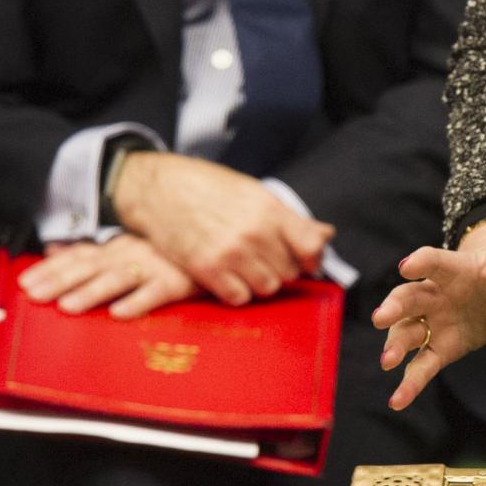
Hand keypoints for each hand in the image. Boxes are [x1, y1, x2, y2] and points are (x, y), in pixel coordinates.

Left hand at [21, 234, 199, 319]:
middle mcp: (131, 253)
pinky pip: (156, 292)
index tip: (24, 283)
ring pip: (118, 278)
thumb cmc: (168, 253)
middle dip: (60, 281)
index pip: (77, 256)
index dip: (50, 269)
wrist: (219, 246)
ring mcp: (154, 266)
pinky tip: (120, 313)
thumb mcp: (127, 246)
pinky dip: (137, 301)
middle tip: (35, 297)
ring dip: (92, 291)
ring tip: (68, 306)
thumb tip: (53, 250)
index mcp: (117, 247)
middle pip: (90, 267)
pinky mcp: (179, 281)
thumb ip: (90, 252)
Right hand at [108, 151, 333, 304]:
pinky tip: (229, 276)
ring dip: (260, 282)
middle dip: (282, 268)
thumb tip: (326, 234)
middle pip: (290, 271)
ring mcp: (230, 253)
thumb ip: (290, 219)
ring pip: (267, 288)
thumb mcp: (254, 193)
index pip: (311, 246)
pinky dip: (237, 292)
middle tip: (266, 260)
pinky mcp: (206, 269)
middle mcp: (254, 232)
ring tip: (247, 267)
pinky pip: (239, 298)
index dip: (313, 258)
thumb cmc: (208, 187)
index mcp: (269, 209)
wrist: (159, 189)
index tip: (306, 260)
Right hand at [374, 223, 485, 411]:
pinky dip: (409, 384)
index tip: (408, 266)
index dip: (421, 262)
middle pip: (409, 298)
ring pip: (407, 332)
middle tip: (381, 317)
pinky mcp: (440, 347)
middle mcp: (434, 294)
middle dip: (394, 307)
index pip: (433, 261)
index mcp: (451, 269)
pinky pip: (421, 365)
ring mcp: (432, 322)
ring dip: (395, 345)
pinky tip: (397, 402)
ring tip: (387, 361)